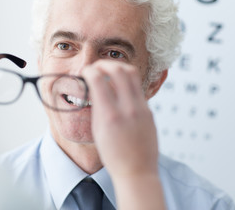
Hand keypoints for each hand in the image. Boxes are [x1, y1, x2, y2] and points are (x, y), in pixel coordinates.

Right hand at [82, 60, 164, 209]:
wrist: (137, 171)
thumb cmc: (114, 156)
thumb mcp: (98, 131)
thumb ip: (98, 106)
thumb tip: (95, 87)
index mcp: (110, 116)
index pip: (99, 79)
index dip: (90, 70)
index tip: (86, 71)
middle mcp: (128, 109)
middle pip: (119, 70)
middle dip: (105, 63)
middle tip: (97, 67)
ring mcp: (142, 109)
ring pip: (132, 75)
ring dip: (118, 68)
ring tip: (109, 72)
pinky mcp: (149, 111)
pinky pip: (137, 88)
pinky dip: (126, 82)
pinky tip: (119, 88)